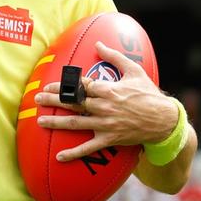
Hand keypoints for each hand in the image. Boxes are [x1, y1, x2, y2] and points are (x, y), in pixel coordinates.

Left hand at [34, 41, 178, 161]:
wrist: (164, 120)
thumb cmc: (148, 94)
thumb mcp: (134, 70)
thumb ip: (114, 56)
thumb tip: (97, 44)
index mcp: (108, 89)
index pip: (79, 86)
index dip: (62, 85)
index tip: (49, 85)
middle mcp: (104, 107)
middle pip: (73, 103)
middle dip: (53, 100)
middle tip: (37, 99)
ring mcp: (106, 124)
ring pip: (75, 123)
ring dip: (56, 122)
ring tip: (40, 121)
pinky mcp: (110, 139)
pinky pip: (88, 148)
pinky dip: (74, 153)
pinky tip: (59, 156)